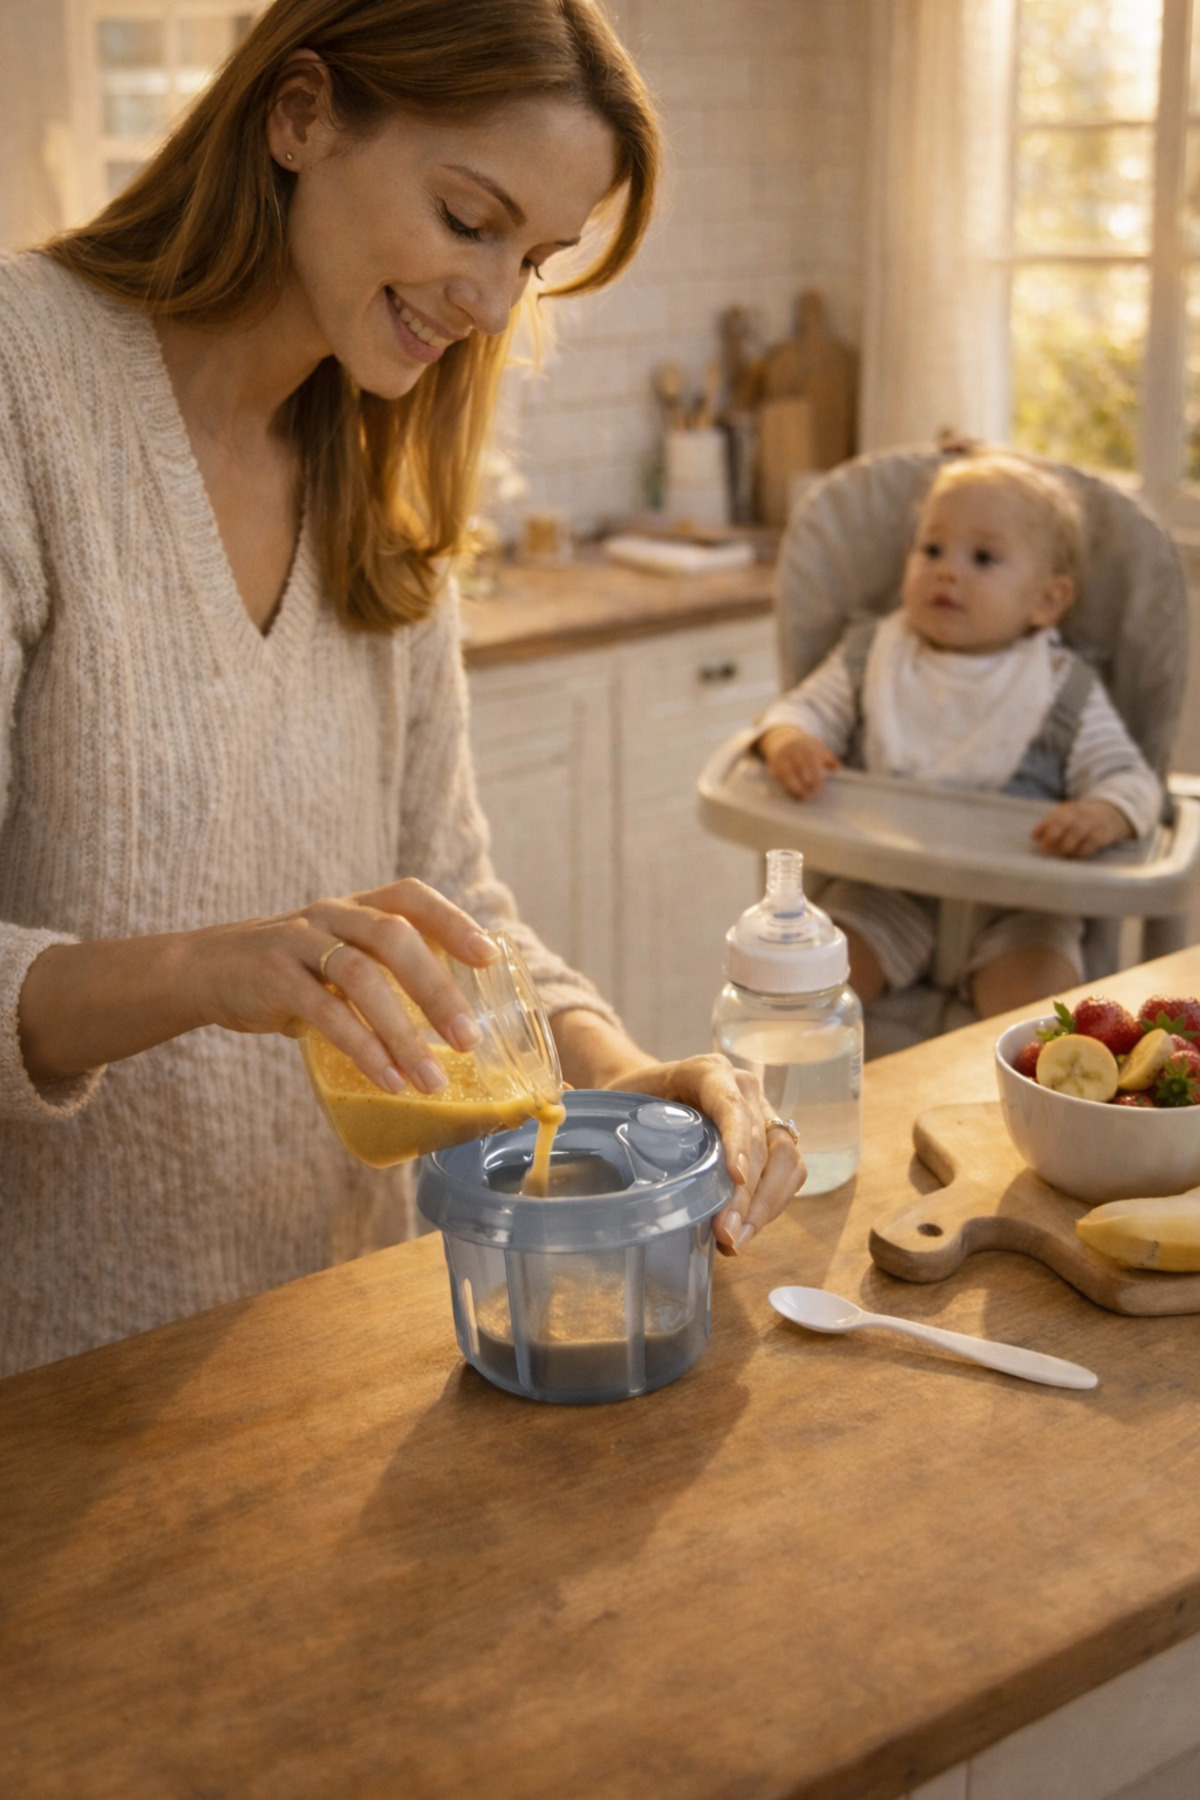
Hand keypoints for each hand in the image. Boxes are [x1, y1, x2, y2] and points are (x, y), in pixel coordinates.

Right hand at [187, 878, 499, 1094]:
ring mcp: (299, 942)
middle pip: (394, 939)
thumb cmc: (291, 970)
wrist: (206, 970)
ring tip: (431, 1079)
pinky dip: (363, 1048)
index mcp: (355, 907)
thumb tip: (450, 1020)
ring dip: (403, 1033)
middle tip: (470, 1040)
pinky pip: (325, 1012)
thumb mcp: (337, 956)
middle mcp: (331, 915)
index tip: (489, 957)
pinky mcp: (273, 977)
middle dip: (437, 990)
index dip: (453, 921)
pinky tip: (388, 1080)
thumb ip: (383, 972)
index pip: (411, 897)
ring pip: (362, 978)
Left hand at [598, 1052, 805, 1254]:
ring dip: (766, 1206)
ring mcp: (764, 1113)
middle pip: (762, 1142)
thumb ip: (580, 1099)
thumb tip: (555, 1096)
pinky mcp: (773, 1141)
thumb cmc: (632, 1096)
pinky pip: (789, 1174)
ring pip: (785, 1161)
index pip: (732, 1104)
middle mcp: (744, 1087)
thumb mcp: (610, 1096)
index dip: (736, 1140)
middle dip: (748, 1194)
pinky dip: (772, 1207)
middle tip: (726, 1235)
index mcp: (707, 1071)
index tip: (734, 1178)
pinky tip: (743, 1235)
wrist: (651, 1090)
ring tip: (736, 1243)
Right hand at [759, 725, 841, 799]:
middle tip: (811, 796)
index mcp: (806, 747)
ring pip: (787, 774)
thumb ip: (829, 759)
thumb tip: (838, 768)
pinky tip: (793, 794)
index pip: (811, 764)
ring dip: (794, 787)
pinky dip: (785, 786)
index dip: (815, 778)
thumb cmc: (805, 747)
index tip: (818, 790)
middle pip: (799, 769)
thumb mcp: (818, 748)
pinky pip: (779, 777)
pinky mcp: (774, 764)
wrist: (782, 738)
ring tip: (801, 798)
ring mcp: (782, 757)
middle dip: (805, 784)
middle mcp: (793, 751)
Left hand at [1031, 799, 1132, 859]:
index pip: (1055, 817)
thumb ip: (1048, 825)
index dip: (1046, 830)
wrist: (1112, 813)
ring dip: (1067, 845)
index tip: (1039, 843)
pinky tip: (1077, 855)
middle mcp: (1080, 813)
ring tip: (1062, 853)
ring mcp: (1093, 822)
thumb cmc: (1080, 819)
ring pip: (1077, 832)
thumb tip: (1033, 836)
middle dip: (1054, 837)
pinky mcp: (1104, 833)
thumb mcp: (1065, 816)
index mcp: (1068, 809)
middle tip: (1047, 850)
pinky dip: (1083, 850)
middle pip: (1064, 822)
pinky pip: (1092, 842)